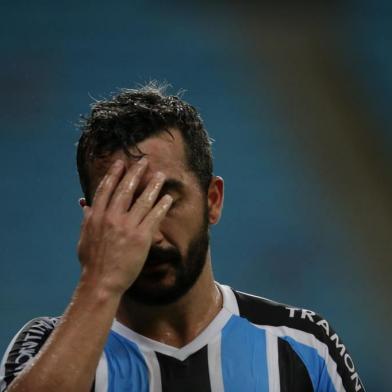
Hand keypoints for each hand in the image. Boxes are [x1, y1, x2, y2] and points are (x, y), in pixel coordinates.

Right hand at [77, 158, 172, 294]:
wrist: (101, 282)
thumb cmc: (92, 262)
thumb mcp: (84, 238)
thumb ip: (86, 220)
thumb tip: (85, 205)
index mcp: (97, 216)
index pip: (106, 189)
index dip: (114, 174)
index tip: (121, 163)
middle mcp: (112, 218)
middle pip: (126, 189)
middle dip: (136, 172)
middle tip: (144, 161)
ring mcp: (127, 227)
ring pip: (143, 200)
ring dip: (153, 185)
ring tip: (160, 175)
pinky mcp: (141, 237)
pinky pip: (154, 217)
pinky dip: (162, 206)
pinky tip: (168, 198)